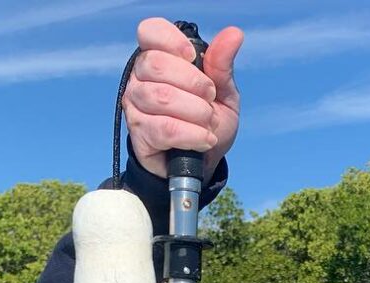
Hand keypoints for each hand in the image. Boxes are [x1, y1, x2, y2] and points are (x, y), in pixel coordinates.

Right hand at [123, 18, 242, 181]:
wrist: (204, 163)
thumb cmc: (208, 121)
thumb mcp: (223, 92)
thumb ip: (222, 65)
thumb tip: (234, 34)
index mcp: (159, 57)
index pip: (150, 31)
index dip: (172, 41)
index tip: (192, 58)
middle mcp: (141, 77)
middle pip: (157, 64)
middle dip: (194, 83)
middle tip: (209, 98)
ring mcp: (135, 105)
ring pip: (162, 97)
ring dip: (196, 112)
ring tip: (208, 123)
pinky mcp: (139, 132)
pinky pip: (164, 128)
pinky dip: (192, 135)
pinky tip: (204, 139)